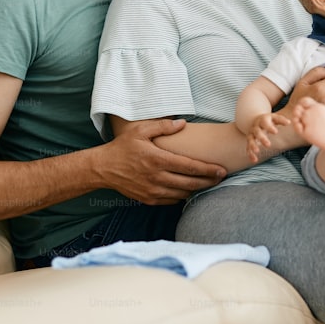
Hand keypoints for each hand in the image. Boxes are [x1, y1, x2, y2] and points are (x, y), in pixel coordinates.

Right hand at [99, 118, 224, 204]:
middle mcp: (157, 178)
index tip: (221, 170)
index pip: (189, 166)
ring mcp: (152, 191)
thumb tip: (183, 123)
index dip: (207, 169)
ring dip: (197, 189)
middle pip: (190, 183)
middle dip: (208, 181)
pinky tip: (189, 189)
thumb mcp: (140, 130)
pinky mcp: (148, 199)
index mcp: (157, 159)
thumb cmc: (123, 147)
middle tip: (221, 177)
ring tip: (208, 183)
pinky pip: (172, 200)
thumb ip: (162, 126)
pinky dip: (183, 196)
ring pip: (182, 193)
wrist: (103, 168)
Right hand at [245, 112, 289, 162]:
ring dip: (253, 145)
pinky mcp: (249, 141)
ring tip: (257, 151)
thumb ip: (281, 120)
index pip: (265, 123)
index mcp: (262, 120)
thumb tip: (289, 122)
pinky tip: (254, 160)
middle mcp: (255, 127)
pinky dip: (250, 154)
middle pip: (257, 132)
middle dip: (262, 138)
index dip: (269, 127)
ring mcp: (251, 134)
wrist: (257, 121)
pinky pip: (248, 148)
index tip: (275, 132)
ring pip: (250, 139)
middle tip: (268, 145)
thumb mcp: (275, 118)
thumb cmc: (269, 120)